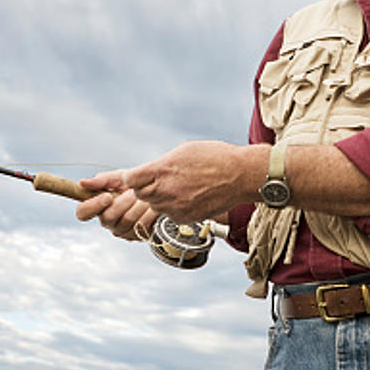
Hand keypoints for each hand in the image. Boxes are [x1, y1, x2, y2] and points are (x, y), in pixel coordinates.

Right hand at [75, 170, 158, 240]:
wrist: (158, 192)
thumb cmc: (134, 185)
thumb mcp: (120, 178)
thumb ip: (103, 180)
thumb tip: (83, 183)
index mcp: (98, 207)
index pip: (82, 213)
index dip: (92, 206)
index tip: (108, 196)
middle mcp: (107, 221)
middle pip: (107, 217)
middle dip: (122, 202)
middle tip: (133, 193)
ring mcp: (122, 230)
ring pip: (125, 221)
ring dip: (137, 205)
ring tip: (144, 197)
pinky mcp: (137, 235)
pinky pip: (141, 227)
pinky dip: (148, 213)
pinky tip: (152, 206)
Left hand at [123, 141, 262, 223]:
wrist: (240, 175)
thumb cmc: (215, 158)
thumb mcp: (184, 150)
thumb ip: (162, 164)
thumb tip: (150, 171)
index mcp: (162, 169)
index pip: (130, 179)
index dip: (132, 177)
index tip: (138, 175)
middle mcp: (165, 190)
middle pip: (139, 194)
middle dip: (145, 187)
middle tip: (160, 180)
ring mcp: (175, 207)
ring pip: (155, 205)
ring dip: (160, 198)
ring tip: (179, 187)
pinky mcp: (184, 218)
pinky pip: (169, 214)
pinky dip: (174, 207)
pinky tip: (188, 196)